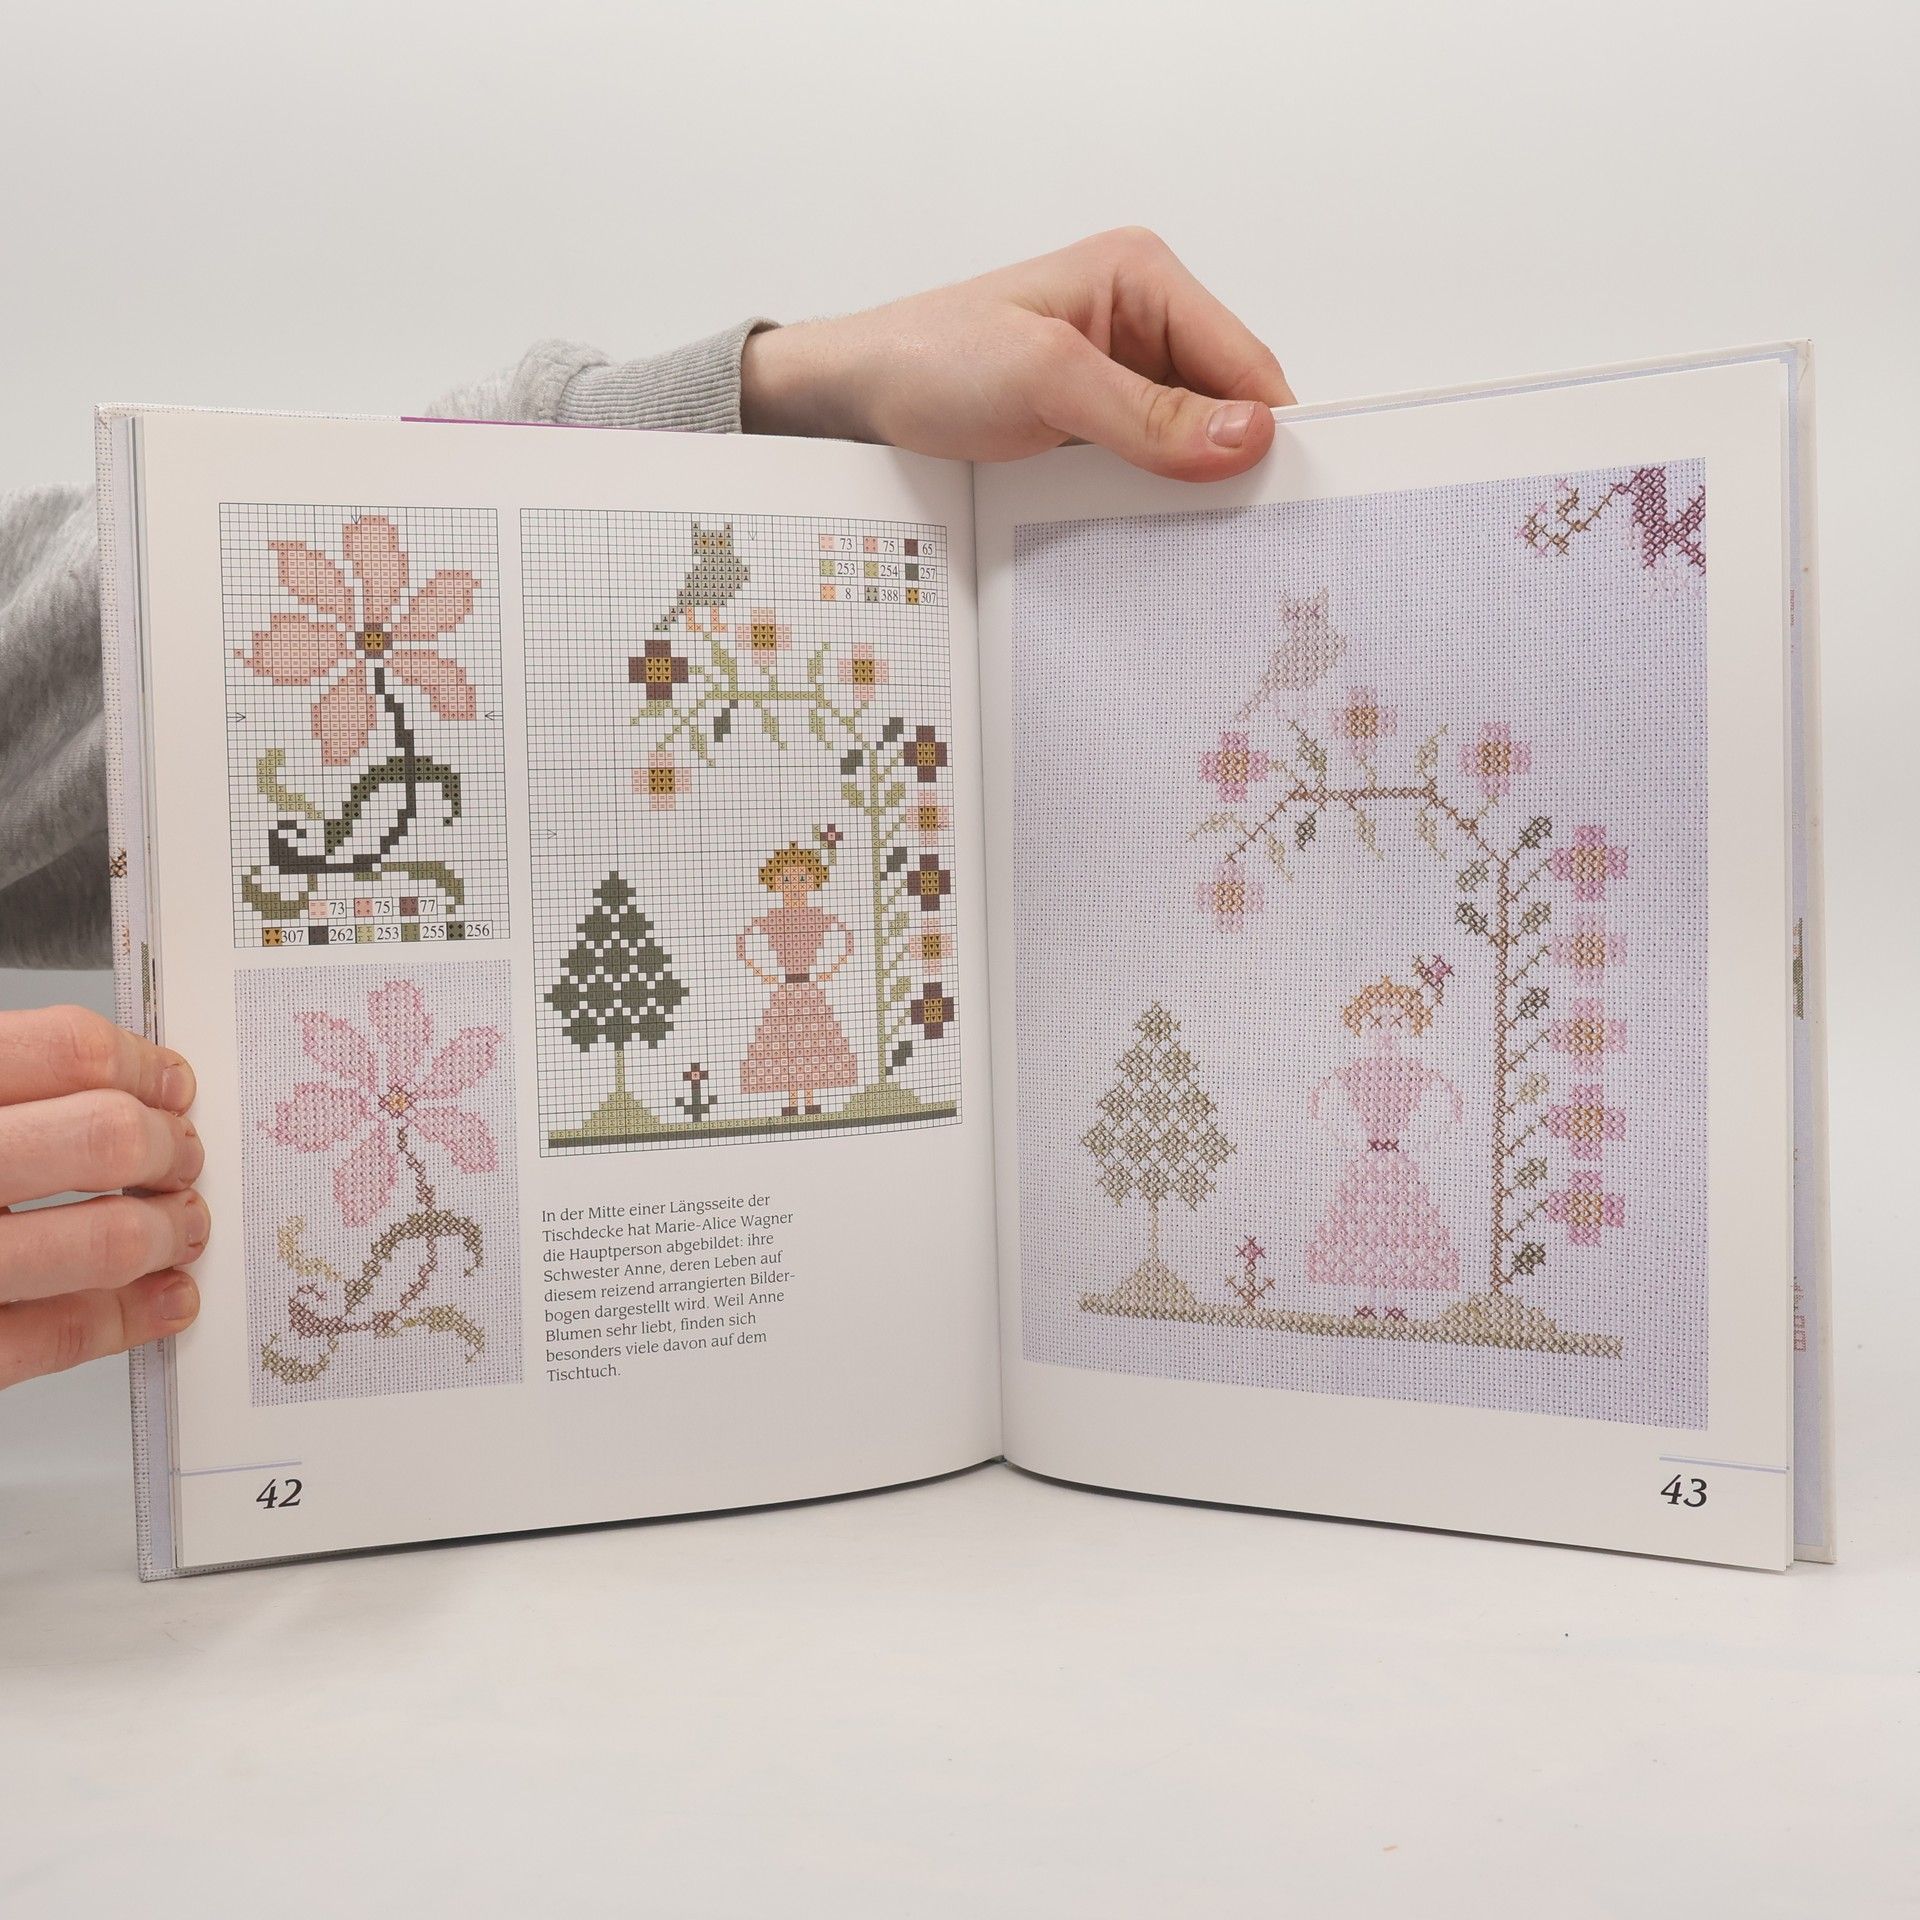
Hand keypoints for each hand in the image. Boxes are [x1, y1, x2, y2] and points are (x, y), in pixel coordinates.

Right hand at [0, 1007, 207, 1389]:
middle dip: (165, 1149)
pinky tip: (158, 1301)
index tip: (168, 1085)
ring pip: (101, 1240)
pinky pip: (54, 1334)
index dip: (140, 1067)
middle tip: (180, 1158)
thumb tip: (103, 1081)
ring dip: (165, 1233)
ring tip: (178, 1227)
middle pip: (104, 1138)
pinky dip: (127, 1317)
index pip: (64, 1050)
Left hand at [741, 227, 1293, 481]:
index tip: (1287, 500)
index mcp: (1143, 278)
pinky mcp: (1094, 424)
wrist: (854, 397)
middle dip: (1231, 465)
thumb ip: (1147, 413)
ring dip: (1191, 490)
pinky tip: (1152, 534)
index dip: (1270, 430)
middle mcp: (1141, 321)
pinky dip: (1154, 500)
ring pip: (1190, 445)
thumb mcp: (1044, 379)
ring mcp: (1119, 377)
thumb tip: (1247, 437)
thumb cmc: (931, 361)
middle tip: (1243, 536)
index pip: (1244, 361)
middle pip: (1226, 406)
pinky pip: (1148, 466)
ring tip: (1197, 543)